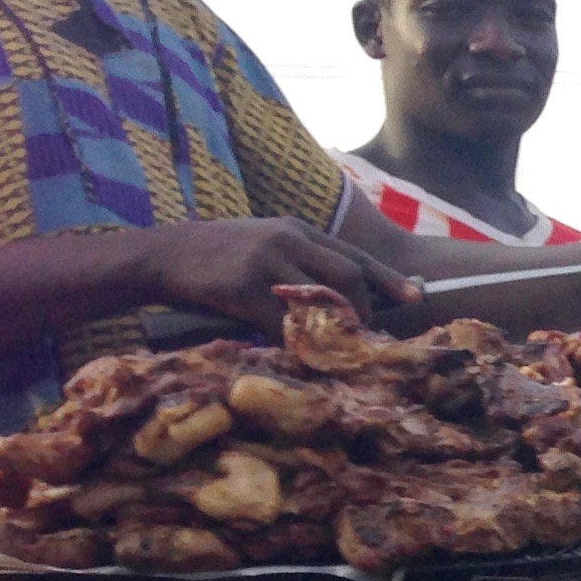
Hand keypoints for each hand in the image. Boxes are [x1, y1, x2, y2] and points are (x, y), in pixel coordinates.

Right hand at [138, 218, 420, 333]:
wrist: (163, 255)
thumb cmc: (219, 255)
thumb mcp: (266, 242)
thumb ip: (301, 260)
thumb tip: (340, 295)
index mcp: (298, 229)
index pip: (356, 254)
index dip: (389, 278)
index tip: (417, 295)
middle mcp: (288, 239)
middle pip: (349, 277)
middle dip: (364, 311)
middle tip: (364, 334)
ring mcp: (265, 261)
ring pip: (321, 300)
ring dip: (335, 328)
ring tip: (337, 345)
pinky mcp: (242, 287)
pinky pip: (282, 322)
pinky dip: (296, 341)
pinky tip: (298, 351)